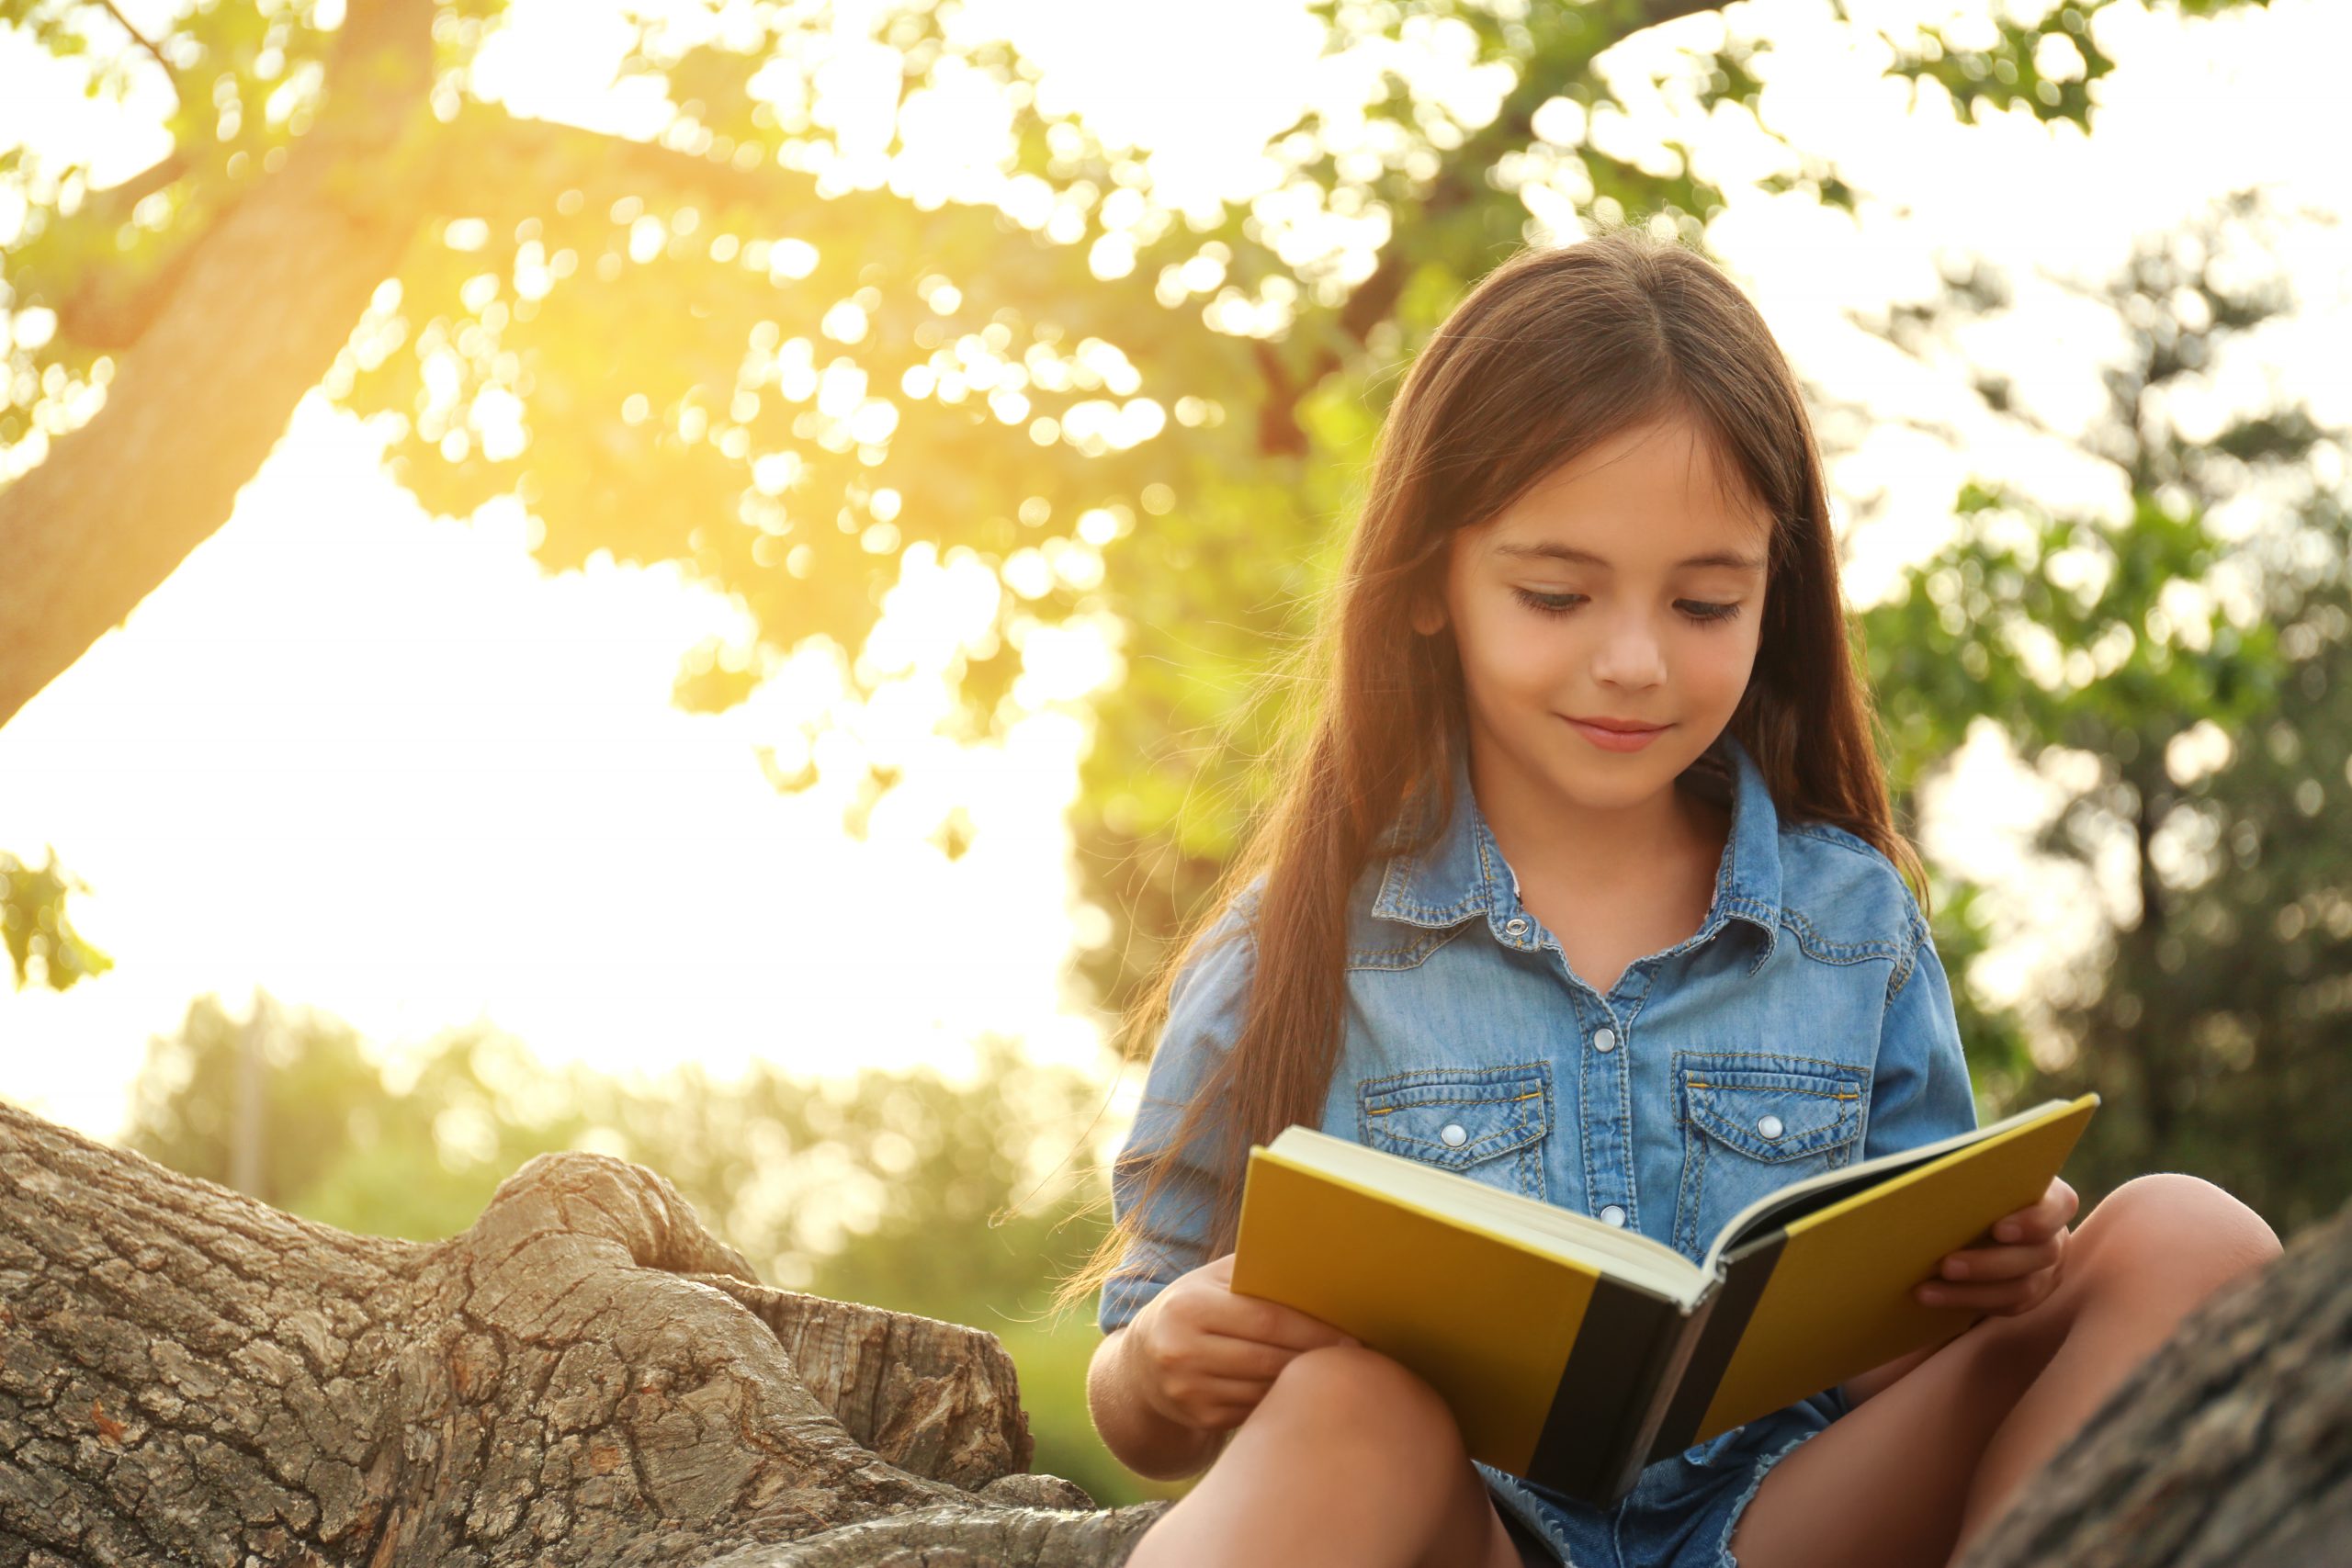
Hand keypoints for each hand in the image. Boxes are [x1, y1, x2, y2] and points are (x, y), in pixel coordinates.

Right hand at [1127, 1253, 1357, 1432]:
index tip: (1351, 1333)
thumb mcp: (1210, 1281)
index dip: (1313, 1328)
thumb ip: (1255, 1271)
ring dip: (1305, 1382)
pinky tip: (1304, 1391)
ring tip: (1337, 1372)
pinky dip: (1283, 1399)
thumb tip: (1318, 1263)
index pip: (1266, 1319)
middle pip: (1270, 1357)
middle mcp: (1181, 1350)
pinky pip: (1255, 1408)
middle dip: (1317, 1356)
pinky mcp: (1199, 1419)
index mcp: (1189, 1307)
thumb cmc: (1194, 1309)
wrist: (1141, 1364)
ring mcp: (1189, 1390)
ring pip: (1266, 1388)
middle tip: (1357, 1354)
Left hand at [1914, 1177, 2078, 1316]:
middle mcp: (2056, 1235)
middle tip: (1946, 1265)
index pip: (2060, 1205)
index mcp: (2051, 1197)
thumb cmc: (1975, 1185)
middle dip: (1989, 1263)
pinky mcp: (2031, 1292)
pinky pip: (2008, 1306)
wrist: (1975, 1212)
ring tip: (1928, 1289)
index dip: (2034, 1220)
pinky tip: (1934, 1297)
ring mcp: (2048, 1268)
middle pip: (2039, 1254)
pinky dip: (1969, 1302)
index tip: (1998, 1229)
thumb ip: (1970, 1174)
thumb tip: (1932, 1180)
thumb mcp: (1977, 1173)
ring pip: (2022, 1288)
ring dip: (1972, 1291)